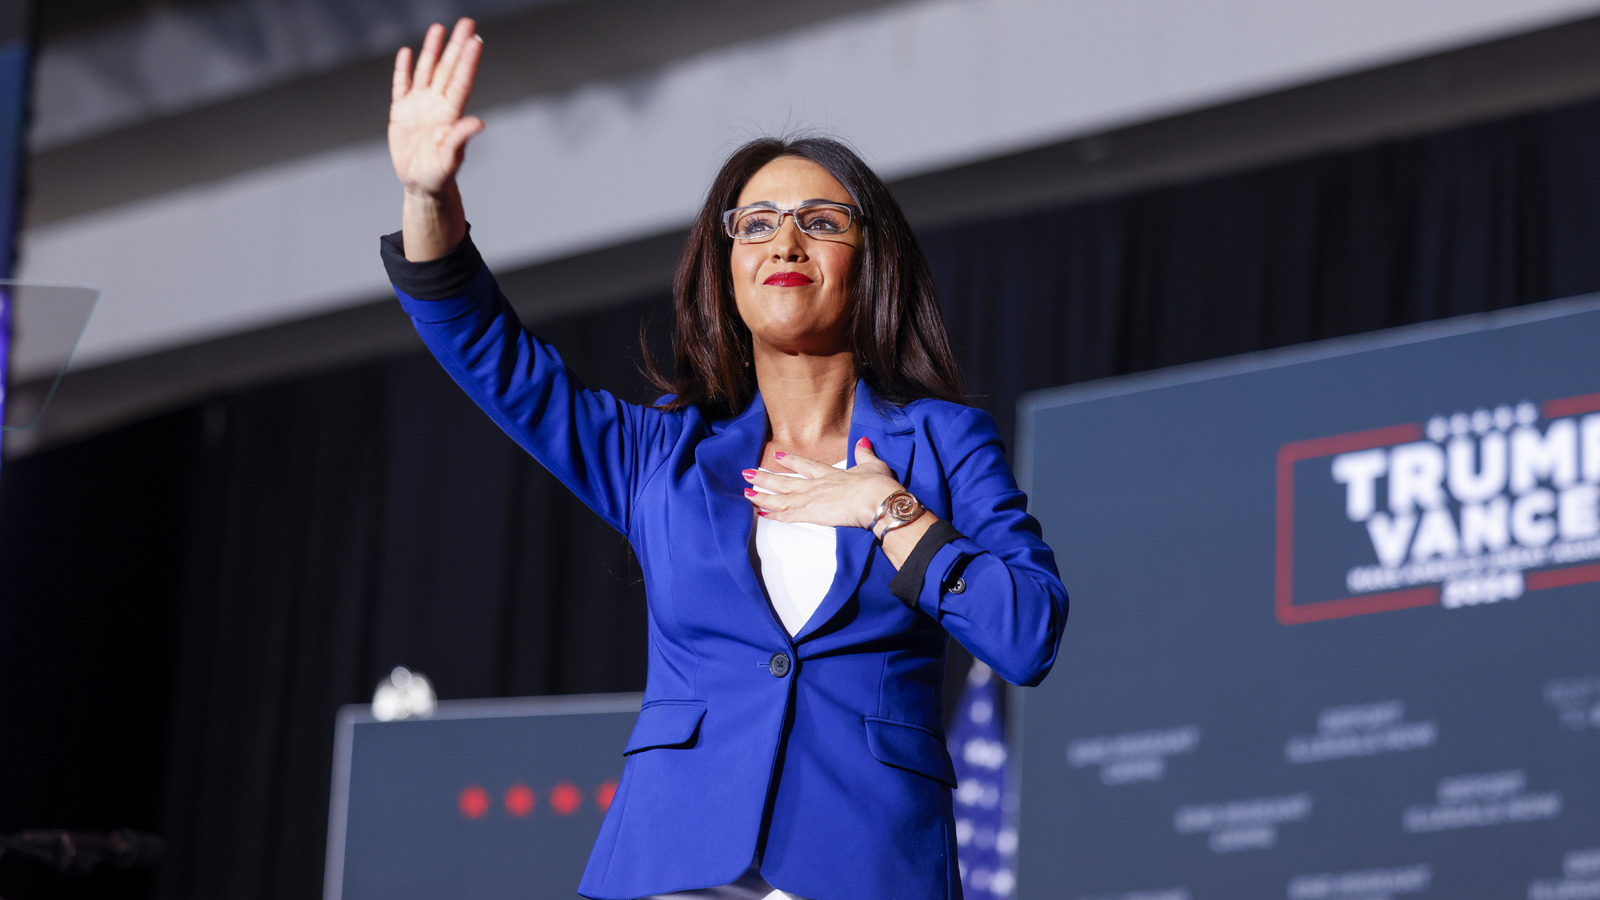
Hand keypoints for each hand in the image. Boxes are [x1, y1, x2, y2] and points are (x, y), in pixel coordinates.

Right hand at [390, 18, 485, 197]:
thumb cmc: (439, 176)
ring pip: (426, 71)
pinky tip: (406, 52)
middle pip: (448, 69)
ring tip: (439, 28)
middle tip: (467, 22)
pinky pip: (401, 86)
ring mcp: (419, 106)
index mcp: (450, 114)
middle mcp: (437, 105)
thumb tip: (479, 123)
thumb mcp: (450, 159)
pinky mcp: (400, 112)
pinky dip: (403, 69)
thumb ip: (461, 139)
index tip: (476, 40)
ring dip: (432, 50)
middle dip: (456, 45)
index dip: (468, 60)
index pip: (461, 81)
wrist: (421, 185)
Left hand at [742, 438, 902, 528]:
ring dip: (762, 496)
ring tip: (746, 492)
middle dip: (766, 477)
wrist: (876, 499)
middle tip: (748, 473)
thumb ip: (864, 454)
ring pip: (781, 498)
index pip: (806, 466)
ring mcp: (812, 499)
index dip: (790, 462)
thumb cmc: (878, 485)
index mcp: (831, 474)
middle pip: (785, 481)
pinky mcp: (811, 514)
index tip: (777, 456)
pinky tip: (761, 513)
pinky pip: (787, 515)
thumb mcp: (873, 465)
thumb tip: (863, 441)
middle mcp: (817, 485)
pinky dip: (774, 514)